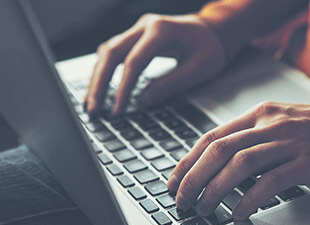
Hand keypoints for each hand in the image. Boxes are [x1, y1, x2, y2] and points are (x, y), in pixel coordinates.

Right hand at [84, 14, 225, 114]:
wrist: (214, 31)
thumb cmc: (210, 49)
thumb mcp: (198, 70)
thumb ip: (170, 85)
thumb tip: (143, 101)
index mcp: (162, 30)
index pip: (134, 62)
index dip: (123, 88)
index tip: (117, 110)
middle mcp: (145, 25)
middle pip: (112, 53)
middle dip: (99, 83)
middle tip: (93, 109)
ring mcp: (139, 29)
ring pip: (108, 51)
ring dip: (97, 77)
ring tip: (91, 103)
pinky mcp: (136, 36)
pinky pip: (114, 51)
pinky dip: (104, 70)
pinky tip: (98, 88)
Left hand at [167, 102, 309, 219]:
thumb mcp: (280, 121)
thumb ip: (251, 136)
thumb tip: (219, 161)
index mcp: (260, 114)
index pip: (213, 136)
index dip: (188, 161)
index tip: (175, 181)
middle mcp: (270, 125)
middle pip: (220, 150)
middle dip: (194, 178)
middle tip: (182, 200)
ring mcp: (289, 142)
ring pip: (240, 164)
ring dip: (216, 189)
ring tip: (205, 209)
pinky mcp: (307, 162)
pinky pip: (270, 181)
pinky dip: (249, 199)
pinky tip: (238, 213)